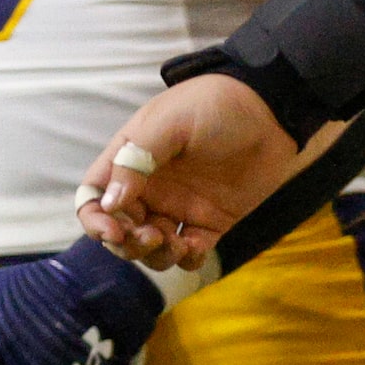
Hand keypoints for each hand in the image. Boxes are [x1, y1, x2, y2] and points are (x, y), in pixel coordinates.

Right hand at [74, 72, 304, 269]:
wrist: (270, 110)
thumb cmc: (214, 105)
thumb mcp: (168, 123)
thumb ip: (137, 160)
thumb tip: (110, 203)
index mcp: (130, 161)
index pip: (94, 197)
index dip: (95, 220)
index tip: (114, 232)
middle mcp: (149, 188)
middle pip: (120, 229)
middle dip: (128, 243)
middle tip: (153, 237)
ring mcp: (180, 206)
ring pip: (152, 246)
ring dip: (156, 255)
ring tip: (178, 243)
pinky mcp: (212, 221)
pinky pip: (191, 251)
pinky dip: (187, 259)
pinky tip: (196, 247)